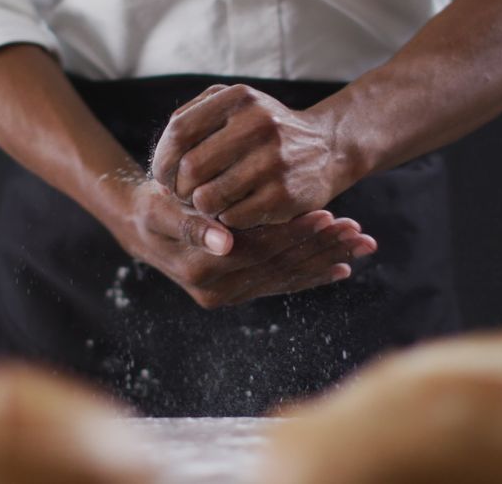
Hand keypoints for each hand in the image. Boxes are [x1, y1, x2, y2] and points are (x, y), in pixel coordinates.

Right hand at [112, 180, 375, 308]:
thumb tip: (224, 241)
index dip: (296, 233)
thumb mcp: (162, 210)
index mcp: (202, 269)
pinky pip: (281, 286)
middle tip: (358, 230)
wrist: (140, 228)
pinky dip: (312, 276)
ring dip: (326, 261)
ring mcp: (230, 295)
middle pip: (280, 267)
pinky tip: (342, 269)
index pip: (260, 251)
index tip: (329, 215)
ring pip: (287, 277)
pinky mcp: (238, 292)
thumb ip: (191, 224)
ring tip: (361, 244)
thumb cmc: (152, 207)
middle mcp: (218, 291)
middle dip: (322, 248)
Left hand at [150, 84, 353, 228]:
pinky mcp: (285, 195)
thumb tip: (161, 156)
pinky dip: (225, 219)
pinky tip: (234, 210)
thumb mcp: (236, 106)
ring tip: (208, 203)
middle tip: (184, 196)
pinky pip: (232, 218)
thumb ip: (194, 117)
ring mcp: (274, 160)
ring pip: (207, 198)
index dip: (163, 159)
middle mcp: (258, 123)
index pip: (179, 132)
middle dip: (179, 189)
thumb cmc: (267, 131)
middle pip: (190, 169)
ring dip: (201, 207)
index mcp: (239, 98)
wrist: (329, 148)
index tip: (164, 176)